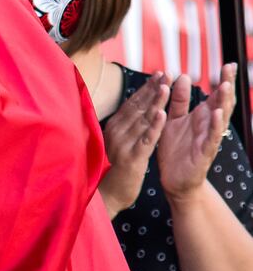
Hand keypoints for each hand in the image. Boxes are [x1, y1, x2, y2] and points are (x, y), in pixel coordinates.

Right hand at [98, 71, 167, 215]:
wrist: (103, 197)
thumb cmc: (108, 171)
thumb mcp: (114, 145)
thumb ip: (122, 128)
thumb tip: (132, 113)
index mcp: (112, 128)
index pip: (131, 104)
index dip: (145, 89)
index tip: (157, 74)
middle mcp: (116, 133)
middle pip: (137, 107)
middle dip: (152, 89)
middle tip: (165, 72)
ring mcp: (123, 145)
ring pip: (143, 120)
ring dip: (155, 102)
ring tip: (166, 86)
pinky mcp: (132, 159)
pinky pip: (146, 140)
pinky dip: (154, 126)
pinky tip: (163, 114)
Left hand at [158, 65, 237, 202]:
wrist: (174, 178)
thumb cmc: (176, 148)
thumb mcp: (175, 120)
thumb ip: (179, 100)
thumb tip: (183, 76)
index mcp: (202, 115)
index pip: (215, 94)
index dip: (221, 80)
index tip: (228, 63)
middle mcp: (209, 124)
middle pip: (222, 102)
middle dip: (226, 85)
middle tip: (230, 67)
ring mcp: (209, 137)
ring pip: (220, 117)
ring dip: (223, 102)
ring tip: (225, 86)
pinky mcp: (205, 152)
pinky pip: (212, 137)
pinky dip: (215, 125)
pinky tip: (217, 114)